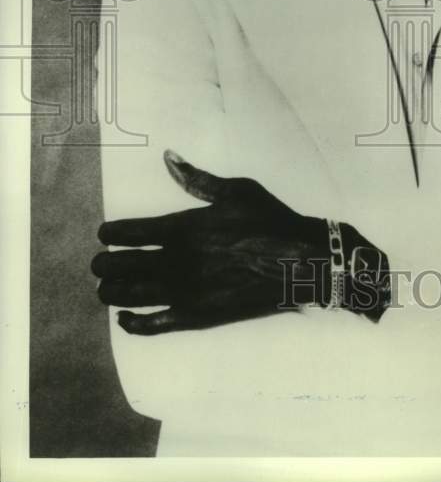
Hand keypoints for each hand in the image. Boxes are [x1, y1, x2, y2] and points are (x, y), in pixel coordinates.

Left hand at [92, 150, 327, 334]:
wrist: (299, 260)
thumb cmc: (269, 220)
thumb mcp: (235, 190)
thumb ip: (196, 178)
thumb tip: (168, 157)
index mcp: (184, 227)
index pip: (130, 233)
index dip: (110, 234)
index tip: (104, 235)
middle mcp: (178, 261)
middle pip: (123, 267)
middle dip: (104, 265)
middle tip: (99, 264)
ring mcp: (185, 291)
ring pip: (131, 296)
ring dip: (111, 293)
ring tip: (106, 290)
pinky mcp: (197, 316)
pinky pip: (154, 325)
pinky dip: (133, 323)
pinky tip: (125, 318)